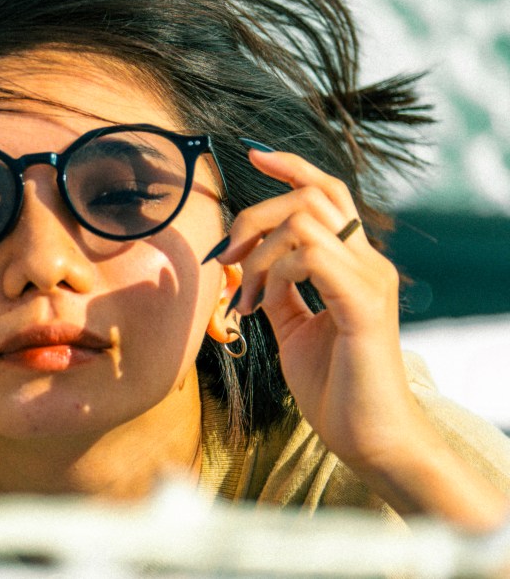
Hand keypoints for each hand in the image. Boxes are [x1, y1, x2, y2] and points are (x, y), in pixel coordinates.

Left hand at [214, 149, 413, 465]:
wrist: (367, 438)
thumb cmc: (334, 387)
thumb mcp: (293, 329)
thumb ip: (278, 293)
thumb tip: (249, 268)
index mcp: (354, 265)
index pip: (329, 194)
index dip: (292, 167)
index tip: (254, 155)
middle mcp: (368, 263)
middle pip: (311, 196)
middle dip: (254, 216)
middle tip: (226, 259)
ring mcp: (369, 279)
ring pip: (305, 220)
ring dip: (259, 252)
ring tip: (245, 297)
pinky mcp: (363, 303)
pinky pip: (311, 255)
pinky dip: (275, 272)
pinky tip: (263, 304)